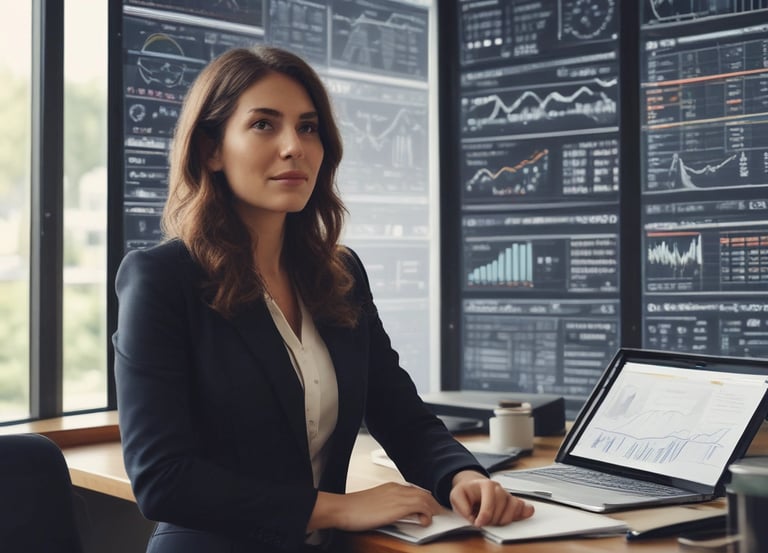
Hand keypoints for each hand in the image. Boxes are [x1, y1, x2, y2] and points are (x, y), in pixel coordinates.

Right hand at [308, 482, 442, 532]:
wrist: (343, 509)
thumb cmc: (354, 510)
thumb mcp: (376, 505)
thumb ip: (389, 507)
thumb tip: (401, 516)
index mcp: (391, 487)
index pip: (416, 491)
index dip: (426, 500)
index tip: (430, 509)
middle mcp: (397, 488)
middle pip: (423, 493)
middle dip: (433, 505)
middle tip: (438, 516)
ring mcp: (398, 496)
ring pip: (425, 498)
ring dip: (432, 510)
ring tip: (433, 520)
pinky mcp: (397, 506)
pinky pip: (420, 506)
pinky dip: (426, 514)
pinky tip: (423, 522)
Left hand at [449, 470, 533, 526]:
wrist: (472, 487)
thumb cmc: (466, 492)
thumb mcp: (456, 496)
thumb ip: (462, 507)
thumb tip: (473, 518)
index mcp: (486, 485)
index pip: (490, 502)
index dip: (485, 516)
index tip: (478, 523)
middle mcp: (499, 489)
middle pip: (502, 507)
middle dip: (492, 519)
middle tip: (483, 523)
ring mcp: (507, 495)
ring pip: (513, 510)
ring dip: (503, 520)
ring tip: (492, 520)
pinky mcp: (513, 502)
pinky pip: (522, 507)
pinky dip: (521, 514)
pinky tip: (516, 516)